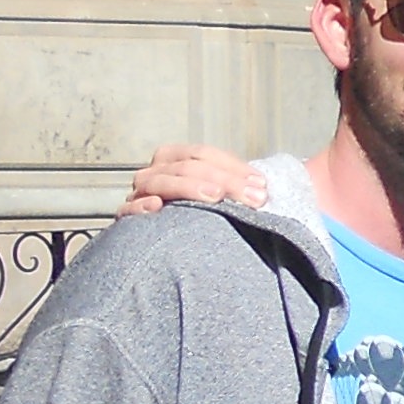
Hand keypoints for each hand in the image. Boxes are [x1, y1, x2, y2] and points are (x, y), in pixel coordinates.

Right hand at [122, 144, 263, 217]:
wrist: (177, 250)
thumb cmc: (207, 216)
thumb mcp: (225, 197)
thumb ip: (242, 186)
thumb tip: (275, 182)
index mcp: (175, 158)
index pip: (202, 153)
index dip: (233, 167)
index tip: (261, 185)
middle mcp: (156, 172)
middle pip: (186, 166)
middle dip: (224, 180)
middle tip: (254, 198)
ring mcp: (140, 193)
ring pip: (161, 182)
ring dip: (189, 187)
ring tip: (215, 197)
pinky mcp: (128, 219)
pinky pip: (127, 210)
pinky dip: (140, 206)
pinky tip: (157, 207)